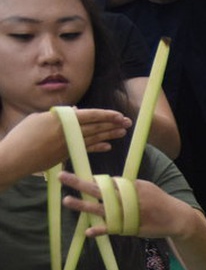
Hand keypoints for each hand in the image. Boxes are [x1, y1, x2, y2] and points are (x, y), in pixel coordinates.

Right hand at [1, 109, 130, 175]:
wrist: (14, 158)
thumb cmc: (22, 136)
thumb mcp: (38, 119)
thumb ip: (60, 115)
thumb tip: (77, 111)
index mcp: (61, 119)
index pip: (90, 115)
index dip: (106, 115)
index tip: (118, 115)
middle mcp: (68, 131)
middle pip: (95, 126)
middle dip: (113, 124)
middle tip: (127, 122)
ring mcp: (68, 144)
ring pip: (94, 138)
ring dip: (109, 135)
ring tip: (122, 132)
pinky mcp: (67, 155)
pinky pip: (86, 149)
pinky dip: (98, 147)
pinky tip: (108, 145)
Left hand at [58, 172, 193, 238]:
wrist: (178, 218)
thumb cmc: (160, 203)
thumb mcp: (146, 188)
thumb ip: (128, 187)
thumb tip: (110, 184)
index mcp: (133, 185)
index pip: (108, 180)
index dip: (91, 178)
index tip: (75, 175)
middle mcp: (129, 197)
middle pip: (101, 189)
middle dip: (80, 183)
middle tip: (62, 177)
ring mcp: (129, 212)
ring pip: (102, 208)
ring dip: (83, 205)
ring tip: (67, 200)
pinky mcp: (131, 226)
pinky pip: (112, 228)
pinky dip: (100, 229)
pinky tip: (88, 231)